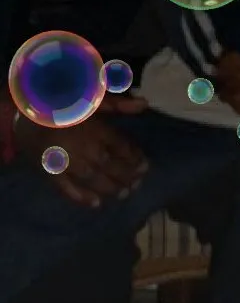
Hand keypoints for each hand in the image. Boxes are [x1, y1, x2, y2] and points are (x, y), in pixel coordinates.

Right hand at [14, 93, 148, 207]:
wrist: (31, 111)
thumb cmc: (67, 102)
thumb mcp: (94, 98)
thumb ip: (119, 104)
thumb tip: (145, 104)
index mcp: (95, 129)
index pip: (121, 147)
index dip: (135, 157)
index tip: (145, 165)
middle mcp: (84, 148)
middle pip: (110, 166)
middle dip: (127, 175)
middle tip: (138, 182)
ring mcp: (67, 163)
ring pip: (93, 180)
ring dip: (111, 188)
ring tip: (124, 193)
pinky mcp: (51, 172)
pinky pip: (68, 189)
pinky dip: (83, 198)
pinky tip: (96, 204)